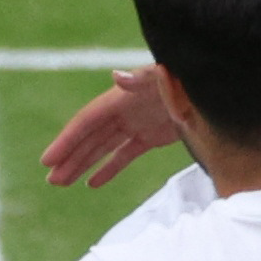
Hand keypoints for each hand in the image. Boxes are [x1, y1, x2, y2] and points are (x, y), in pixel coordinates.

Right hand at [41, 66, 176, 187]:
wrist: (212, 89)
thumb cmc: (187, 79)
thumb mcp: (165, 78)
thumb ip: (142, 78)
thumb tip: (116, 76)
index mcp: (121, 98)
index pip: (87, 122)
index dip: (67, 141)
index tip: (48, 161)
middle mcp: (124, 110)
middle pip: (90, 138)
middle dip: (70, 159)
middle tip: (51, 181)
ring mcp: (136, 123)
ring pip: (103, 148)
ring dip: (83, 165)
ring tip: (62, 184)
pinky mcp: (151, 136)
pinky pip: (124, 154)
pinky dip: (109, 168)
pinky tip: (93, 184)